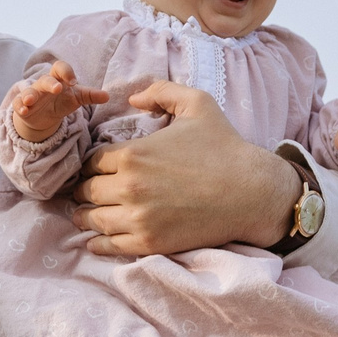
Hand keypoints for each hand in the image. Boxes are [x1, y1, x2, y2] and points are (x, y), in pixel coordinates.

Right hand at [9, 60, 107, 142]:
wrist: (44, 116)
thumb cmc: (61, 102)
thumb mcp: (76, 98)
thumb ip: (90, 96)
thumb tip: (107, 96)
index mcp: (58, 78)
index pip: (60, 68)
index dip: (66, 72)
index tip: (74, 81)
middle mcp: (44, 84)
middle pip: (45, 79)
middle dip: (50, 83)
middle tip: (57, 89)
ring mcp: (32, 94)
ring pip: (29, 92)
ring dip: (29, 95)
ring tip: (30, 101)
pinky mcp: (22, 105)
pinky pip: (18, 104)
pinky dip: (20, 107)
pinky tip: (23, 111)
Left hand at [68, 83, 300, 257]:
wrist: (251, 192)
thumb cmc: (225, 147)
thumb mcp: (198, 104)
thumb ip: (161, 91)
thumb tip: (132, 99)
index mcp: (133, 154)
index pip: (90, 162)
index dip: (92, 165)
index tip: (98, 170)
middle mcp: (129, 186)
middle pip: (86, 191)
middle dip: (86, 190)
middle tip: (91, 192)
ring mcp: (138, 218)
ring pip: (91, 219)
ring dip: (86, 216)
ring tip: (88, 214)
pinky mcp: (149, 242)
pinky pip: (107, 245)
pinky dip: (97, 242)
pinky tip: (97, 238)